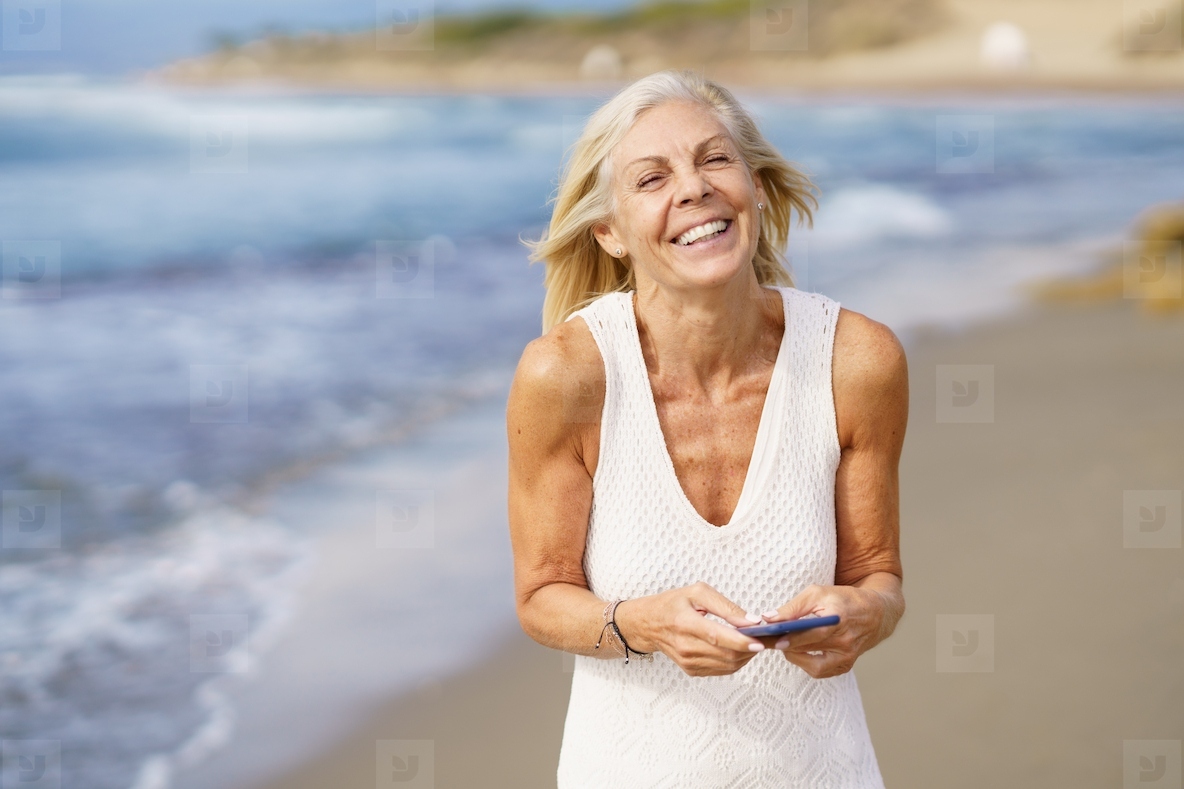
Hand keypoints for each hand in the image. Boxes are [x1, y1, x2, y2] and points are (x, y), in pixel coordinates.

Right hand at [613, 581, 768, 676]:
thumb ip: (725, 606)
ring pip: (728, 665)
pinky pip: (722, 669)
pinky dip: (736, 660)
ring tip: (757, 641)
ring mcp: (688, 661)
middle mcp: (685, 646)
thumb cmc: (672, 604)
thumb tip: (751, 621)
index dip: (742, 641)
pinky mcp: (691, 670)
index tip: (762, 640)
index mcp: (684, 622)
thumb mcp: (697, 592)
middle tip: (769, 638)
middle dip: (752, 648)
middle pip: (727, 654)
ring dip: (747, 655)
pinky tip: (740, 648)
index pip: (718, 636)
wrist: (647, 624)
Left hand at [756, 581, 896, 678]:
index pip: (812, 632)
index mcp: (839, 619)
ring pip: (813, 665)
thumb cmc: (843, 600)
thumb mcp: (818, 594)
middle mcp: (845, 641)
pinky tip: (798, 651)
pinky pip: (820, 671)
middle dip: (784, 645)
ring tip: (783, 644)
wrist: (875, 614)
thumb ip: (793, 607)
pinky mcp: (846, 666)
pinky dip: (806, 662)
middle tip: (766, 641)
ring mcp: (847, 657)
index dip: (790, 637)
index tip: (772, 638)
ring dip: (794, 655)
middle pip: (809, 648)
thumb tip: (768, 618)